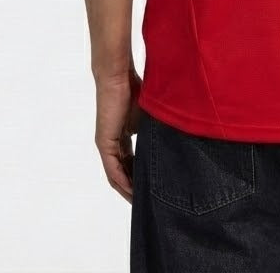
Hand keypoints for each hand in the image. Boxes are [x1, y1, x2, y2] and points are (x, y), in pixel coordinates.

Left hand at [94, 67, 142, 202]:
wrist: (118, 79)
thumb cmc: (133, 90)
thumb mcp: (148, 116)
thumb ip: (154, 130)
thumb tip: (173, 139)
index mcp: (123, 137)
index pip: (131, 163)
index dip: (140, 177)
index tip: (153, 187)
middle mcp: (113, 144)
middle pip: (123, 173)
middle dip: (135, 187)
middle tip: (149, 201)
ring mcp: (108, 145)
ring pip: (116, 175)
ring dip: (127, 189)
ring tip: (141, 201)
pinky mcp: (105, 143)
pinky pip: (113, 169)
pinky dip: (122, 181)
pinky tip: (131, 191)